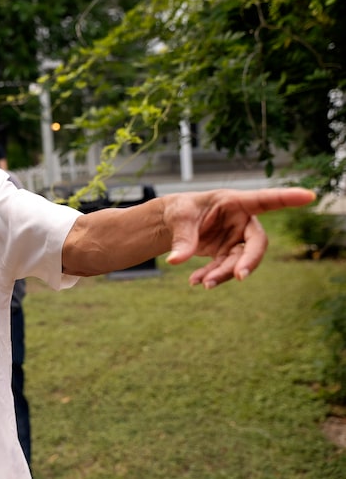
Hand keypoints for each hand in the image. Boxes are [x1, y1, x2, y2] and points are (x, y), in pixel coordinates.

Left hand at [163, 187, 315, 287]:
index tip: (308, 195)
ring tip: (203, 283)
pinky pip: (224, 268)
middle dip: (249, 260)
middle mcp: (241, 221)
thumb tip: (176, 261)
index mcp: (234, 202)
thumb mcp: (178, 217)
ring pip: (239, 261)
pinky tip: (195, 281)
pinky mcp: (227, 253)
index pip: (264, 200)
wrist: (171, 223)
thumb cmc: (180, 210)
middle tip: (239, 276)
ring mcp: (236, 239)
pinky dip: (210, 276)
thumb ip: (182, 238)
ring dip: (223, 274)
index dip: (286, 198)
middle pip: (256, 242)